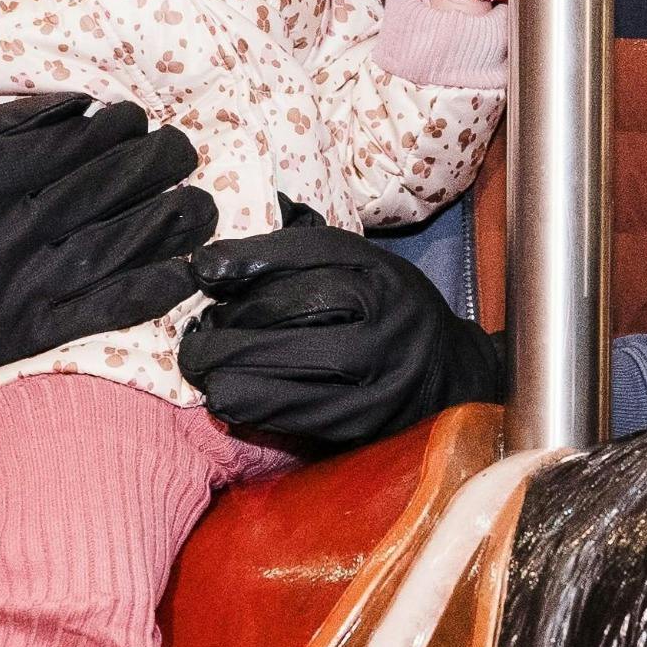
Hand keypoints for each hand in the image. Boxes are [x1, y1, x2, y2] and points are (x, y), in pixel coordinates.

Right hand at [0, 95, 215, 446]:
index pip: (67, 145)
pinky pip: (109, 306)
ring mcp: (22, 287)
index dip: (114, 129)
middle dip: (154, 163)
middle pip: (102, 189)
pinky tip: (188, 268)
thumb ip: (1, 126)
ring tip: (200, 201)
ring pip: (118, 244)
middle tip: (180, 149)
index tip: (136, 119)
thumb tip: (80, 105)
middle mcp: (3, 233)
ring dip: (169, 220)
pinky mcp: (33, 333)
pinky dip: (156, 286)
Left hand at [182, 218, 507, 451]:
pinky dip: (250, 403)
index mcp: (383, 271)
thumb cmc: (388, 316)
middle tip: (195, 330)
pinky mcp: (365, 422)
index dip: (250, 257)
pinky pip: (295, 413)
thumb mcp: (367, 269)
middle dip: (231, 319)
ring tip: (199, 362)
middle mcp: (387, 317)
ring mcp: (379, 374)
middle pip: (296, 307)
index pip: (312, 252)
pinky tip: (224, 395)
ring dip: (229, 364)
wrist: (451, 380)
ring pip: (291, 363)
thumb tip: (245, 223)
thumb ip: (311, 249)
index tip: (202, 267)